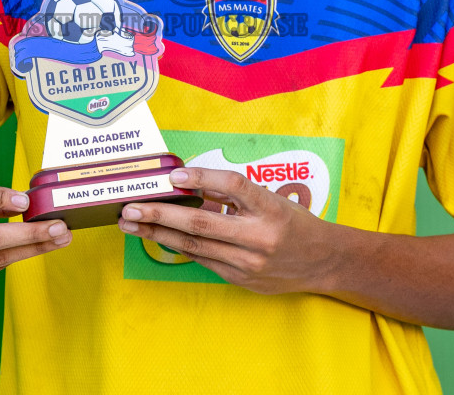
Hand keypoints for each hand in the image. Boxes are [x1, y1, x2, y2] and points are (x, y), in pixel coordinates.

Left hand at [118, 167, 337, 293]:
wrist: (322, 260)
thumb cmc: (292, 222)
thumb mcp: (271, 198)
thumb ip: (233, 193)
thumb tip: (186, 183)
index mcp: (270, 207)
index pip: (232, 186)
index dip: (202, 178)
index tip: (173, 176)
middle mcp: (260, 236)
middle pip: (202, 222)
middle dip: (160, 214)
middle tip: (130, 208)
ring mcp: (249, 262)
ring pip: (195, 245)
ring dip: (158, 233)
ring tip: (132, 224)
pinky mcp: (241, 279)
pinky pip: (203, 259)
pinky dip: (179, 246)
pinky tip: (158, 237)